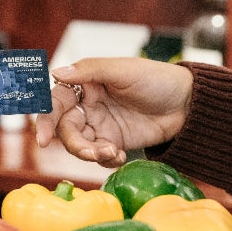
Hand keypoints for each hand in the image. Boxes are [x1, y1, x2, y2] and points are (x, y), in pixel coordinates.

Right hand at [36, 57, 192, 166]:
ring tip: (112, 153)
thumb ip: (88, 71)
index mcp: (86, 83)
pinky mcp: (115, 142)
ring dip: (91, 153)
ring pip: (81, 145)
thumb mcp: (124, 70)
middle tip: (89, 153)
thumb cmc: (156, 79)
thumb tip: (55, 72)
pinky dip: (106, 159)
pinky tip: (121, 156)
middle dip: (74, 143)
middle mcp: (89, 105)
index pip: (57, 101)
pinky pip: (100, 156)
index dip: (46, 119)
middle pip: (66, 128)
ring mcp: (101, 125)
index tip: (43, 138)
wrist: (187, 103)